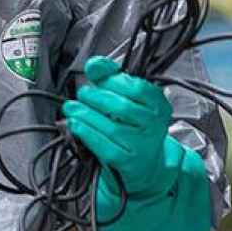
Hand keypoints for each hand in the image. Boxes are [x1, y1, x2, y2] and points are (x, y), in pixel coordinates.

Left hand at [62, 56, 211, 230]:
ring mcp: (142, 145)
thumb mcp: (128, 100)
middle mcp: (155, 126)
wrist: (144, 166)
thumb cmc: (133, 128)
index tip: (96, 75)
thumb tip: (95, 64)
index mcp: (159, 105)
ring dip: (85, 114)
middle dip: (96, 97)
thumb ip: (111, 78)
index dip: (113, 80)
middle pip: (121, 107)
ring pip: (110, 126)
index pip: (137, 88)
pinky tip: (75, 124)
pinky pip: (103, 144)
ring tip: (72, 108)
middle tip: (83, 94)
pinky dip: (85, 132)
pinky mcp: (127, 161)